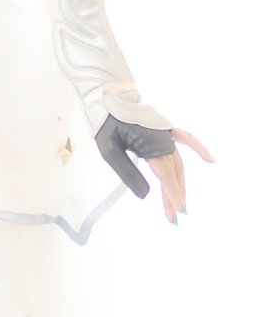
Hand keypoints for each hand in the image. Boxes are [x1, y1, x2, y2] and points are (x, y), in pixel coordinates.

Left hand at [94, 115, 214, 220]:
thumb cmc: (106, 125)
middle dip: (174, 195)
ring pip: (178, 163)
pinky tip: (210, 160)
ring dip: (180, 182)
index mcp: (152, 144)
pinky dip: (198, 149)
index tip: (177, 212)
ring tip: (181, 202)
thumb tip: (145, 196)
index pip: (166, 176)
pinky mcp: (166, 129)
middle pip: (172, 173)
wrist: (108, 99)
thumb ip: (128, 173)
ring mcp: (167, 133)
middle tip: (173, 216)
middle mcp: (164, 139)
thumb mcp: (110, 151)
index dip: (172, 195)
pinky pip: (187, 140)